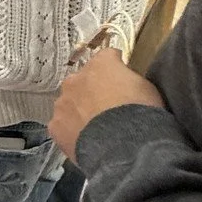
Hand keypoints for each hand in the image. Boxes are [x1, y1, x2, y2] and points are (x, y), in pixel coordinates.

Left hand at [49, 48, 165, 160]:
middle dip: (91, 90)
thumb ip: (129, 80)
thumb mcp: (145, 87)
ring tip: (95, 127)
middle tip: (106, 107)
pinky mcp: (56, 125)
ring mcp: (63, 102)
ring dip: (79, 111)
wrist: (123, 143)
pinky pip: (62, 125)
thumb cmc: (139, 112)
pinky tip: (85, 140)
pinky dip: (71, 131)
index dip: (115, 67)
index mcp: (101, 65)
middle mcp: (76, 79)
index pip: (107, 57)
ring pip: (69, 103)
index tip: (120, 77)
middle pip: (82, 80)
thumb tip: (125, 83)